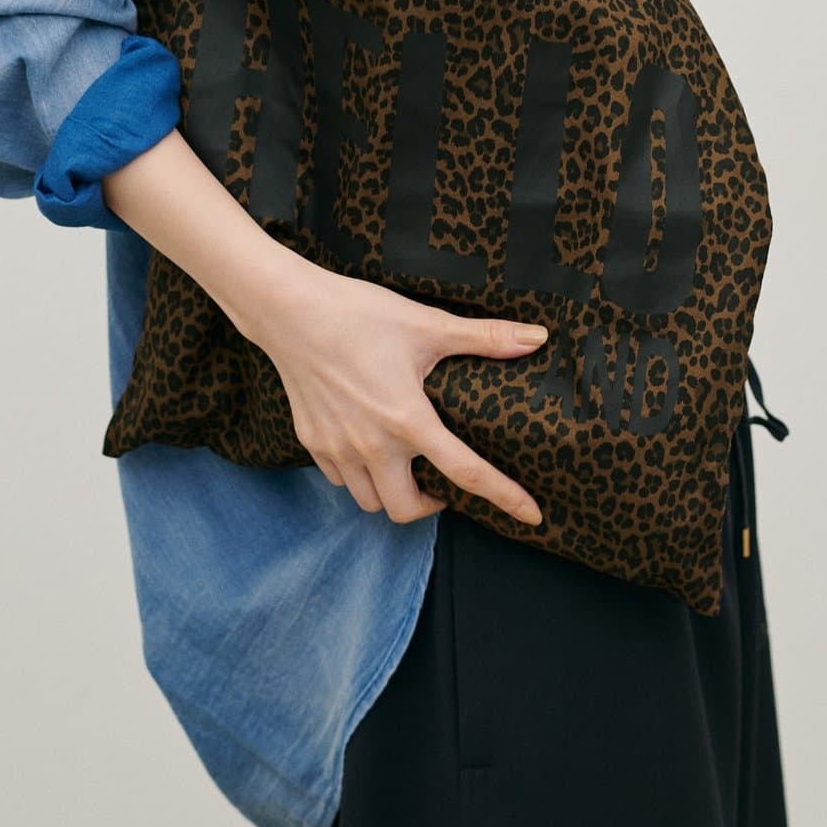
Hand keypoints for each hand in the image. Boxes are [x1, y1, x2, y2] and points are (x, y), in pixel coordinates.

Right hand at [226, 254, 548, 527]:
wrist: (289, 310)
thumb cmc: (360, 314)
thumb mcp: (426, 324)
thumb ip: (485, 337)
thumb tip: (537, 338)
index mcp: (408, 419)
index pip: (467, 473)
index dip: (505, 497)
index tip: (533, 516)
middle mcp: (372, 445)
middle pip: (406, 510)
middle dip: (430, 506)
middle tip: (442, 483)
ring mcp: (338, 449)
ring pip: (370, 501)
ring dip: (393, 493)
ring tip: (406, 466)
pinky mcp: (312, 443)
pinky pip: (341, 480)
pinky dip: (361, 476)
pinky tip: (369, 447)